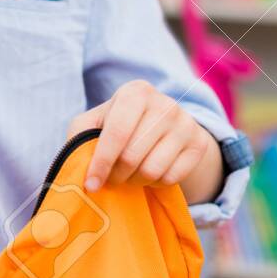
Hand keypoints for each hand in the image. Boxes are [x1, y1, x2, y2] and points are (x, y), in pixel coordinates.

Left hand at [68, 80, 221, 200]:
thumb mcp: (94, 123)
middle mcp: (164, 103)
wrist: (161, 126)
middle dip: (116, 175)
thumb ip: (78, 137)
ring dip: (135, 180)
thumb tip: (76, 167)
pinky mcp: (199, 144)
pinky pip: (172, 178)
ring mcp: (186, 123)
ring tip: (130, 174)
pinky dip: (156, 183)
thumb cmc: (118, 125)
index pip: (117, 133)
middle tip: (112, 177)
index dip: (101, 163)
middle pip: (132, 156)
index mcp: (135, 92)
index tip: (91, 185)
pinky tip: (151, 171)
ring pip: (152, 170)